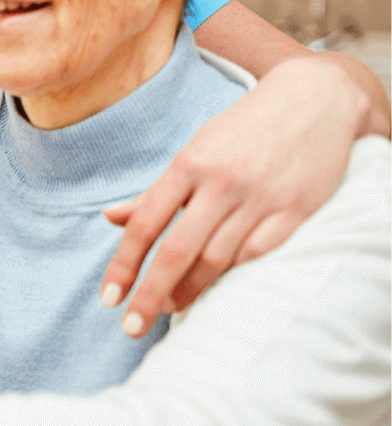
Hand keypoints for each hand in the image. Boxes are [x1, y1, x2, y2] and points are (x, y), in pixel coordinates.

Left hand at [101, 54, 365, 334]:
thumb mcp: (194, 151)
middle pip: (176, 251)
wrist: (315, 99)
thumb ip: (155, 192)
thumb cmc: (243, 129)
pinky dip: (233, 275)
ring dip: (189, 291)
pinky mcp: (294, 209)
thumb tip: (110, 218)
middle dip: (150, 294)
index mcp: (188, 166)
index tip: (110, 299)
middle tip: (131, 327)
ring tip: (170, 307)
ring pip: (216, 258)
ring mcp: (259, 197)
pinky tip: (216, 289)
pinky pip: (258, 253)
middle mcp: (221, 183)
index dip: (124, 265)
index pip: (145, 224)